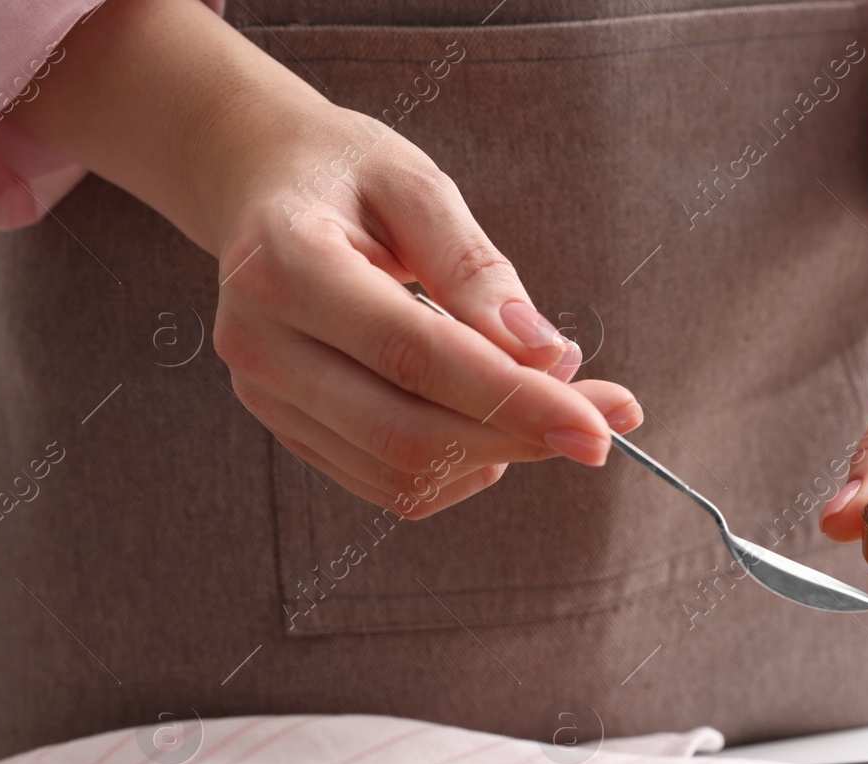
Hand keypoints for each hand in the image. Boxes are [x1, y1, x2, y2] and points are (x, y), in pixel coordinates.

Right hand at [7, 0, 638, 516]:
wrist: (260, 188)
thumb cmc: (348, 177)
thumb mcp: (417, 187)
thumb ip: (477, 270)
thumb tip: (546, 355)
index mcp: (285, 264)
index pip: (416, 356)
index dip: (516, 400)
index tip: (602, 424)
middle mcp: (260, 344)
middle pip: (408, 432)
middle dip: (522, 437)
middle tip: (606, 420)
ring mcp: (267, 397)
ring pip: (404, 472)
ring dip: (500, 454)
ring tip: (549, 399)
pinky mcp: (289, 429)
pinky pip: (390, 483)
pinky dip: (463, 466)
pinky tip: (493, 418)